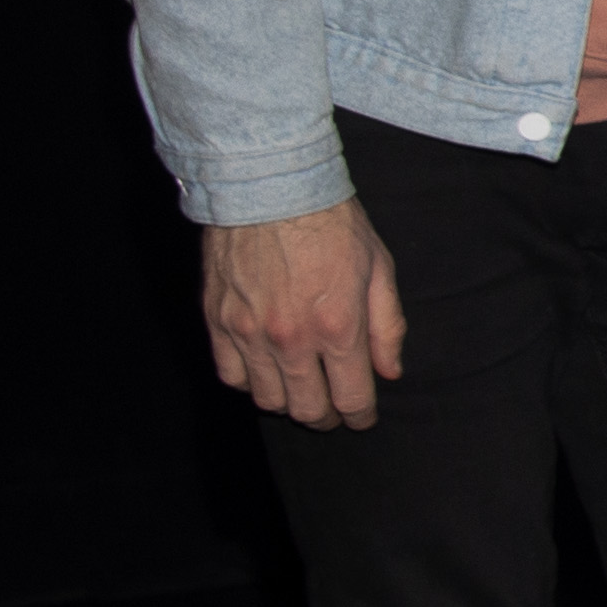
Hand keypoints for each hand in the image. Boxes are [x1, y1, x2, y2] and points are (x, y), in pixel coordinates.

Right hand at [203, 197, 407, 432]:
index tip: (362, 417)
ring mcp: (250, 333)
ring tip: (302, 392)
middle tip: (334, 410)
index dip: (360, 416)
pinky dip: (250, 383)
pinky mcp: (217, 322)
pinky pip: (231, 376)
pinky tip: (267, 371)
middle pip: (307, 409)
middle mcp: (292, 338)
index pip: (350, 399)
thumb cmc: (333, 225)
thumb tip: (388, 373)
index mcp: (338, 326)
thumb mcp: (379, 269)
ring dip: (289, 403)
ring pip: (267, 400)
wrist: (272, 188)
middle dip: (327, 418)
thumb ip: (387, 328)